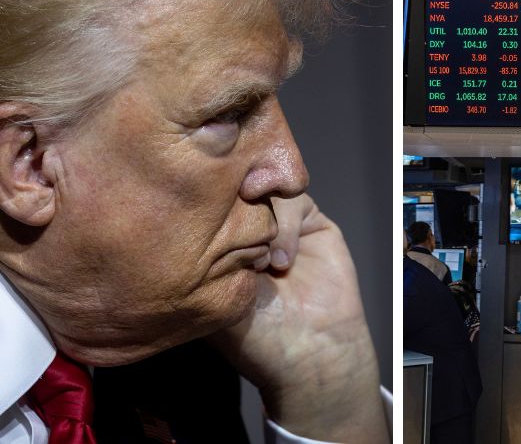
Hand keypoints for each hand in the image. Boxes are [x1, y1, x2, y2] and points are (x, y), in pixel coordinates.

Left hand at [209, 195, 388, 442]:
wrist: (312, 351)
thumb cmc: (257, 336)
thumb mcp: (215, 295)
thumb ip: (206, 253)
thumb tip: (193, 209)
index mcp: (214, 244)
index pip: (203, 203)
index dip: (199, 200)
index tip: (196, 213)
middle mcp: (245, 227)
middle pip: (233, 185)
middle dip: (232, 201)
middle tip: (233, 227)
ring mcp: (278, 223)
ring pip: (265, 188)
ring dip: (263, 220)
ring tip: (265, 264)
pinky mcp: (310, 223)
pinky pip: (296, 201)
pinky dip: (287, 226)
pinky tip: (284, 261)